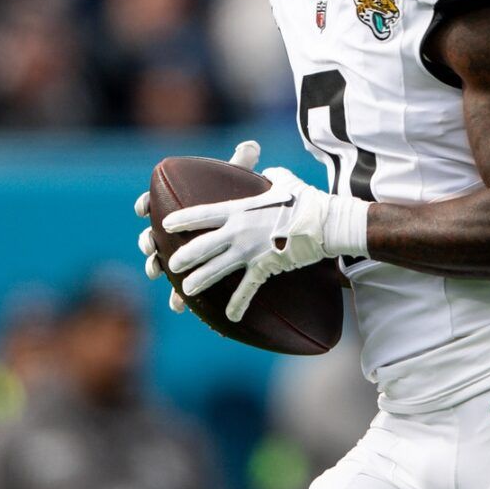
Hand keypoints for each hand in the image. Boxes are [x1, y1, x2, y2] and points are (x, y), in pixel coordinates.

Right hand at [135, 140, 260, 312]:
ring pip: (159, 262)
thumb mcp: (243, 185)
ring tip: (156, 272)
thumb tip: (250, 145)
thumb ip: (243, 164)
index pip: (156, 201)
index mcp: (183, 207)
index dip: (146, 203)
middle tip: (150, 245)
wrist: (254, 237)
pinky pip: (179, 289)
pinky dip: (176, 298)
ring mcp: (181, 255)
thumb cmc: (242, 206)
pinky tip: (178, 306)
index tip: (143, 208)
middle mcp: (175, 233)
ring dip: (154, 267)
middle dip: (147, 240)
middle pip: (152, 235)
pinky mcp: (193, 276)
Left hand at [164, 168, 368, 321]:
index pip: (203, 214)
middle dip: (182, 258)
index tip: (165, 225)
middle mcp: (238, 231)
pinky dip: (238, 304)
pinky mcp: (264, 268)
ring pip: (216, 270)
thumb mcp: (282, 181)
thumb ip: (268, 177)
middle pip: (201, 246)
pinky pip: (247, 289)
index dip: (182, 220)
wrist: (324, 223)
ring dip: (199, 282)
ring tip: (185, 292)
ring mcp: (249, 251)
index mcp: (239, 209)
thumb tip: (268, 171)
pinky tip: (230, 317)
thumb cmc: (305, 199)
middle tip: (169, 266)